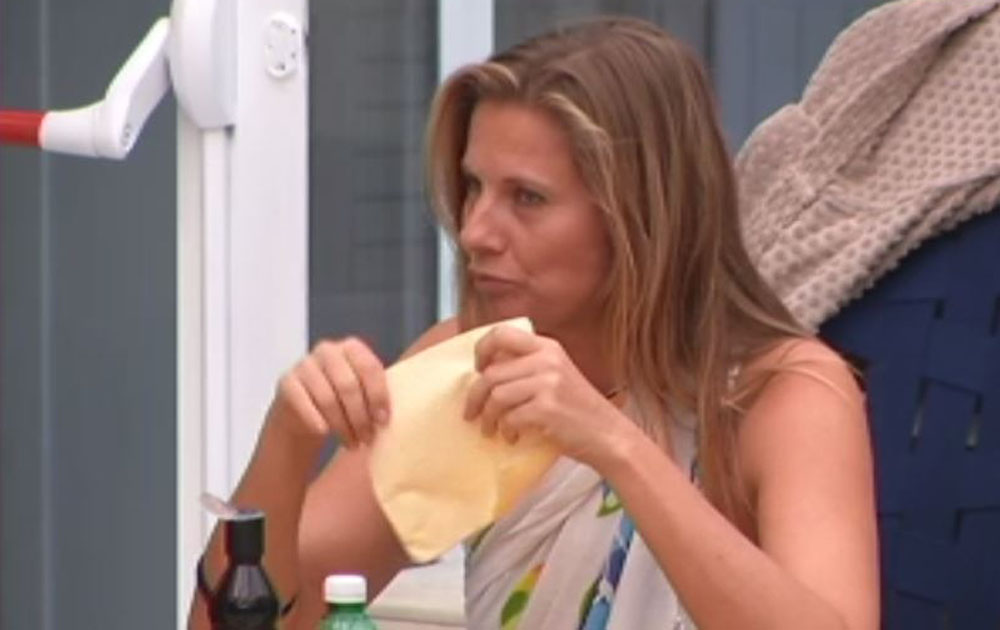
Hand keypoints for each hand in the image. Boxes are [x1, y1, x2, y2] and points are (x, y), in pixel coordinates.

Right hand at [267, 337, 389, 449]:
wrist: (303, 410)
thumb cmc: (342, 400)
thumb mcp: (362, 391)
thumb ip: (376, 394)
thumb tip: (395, 416)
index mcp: (352, 347)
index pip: (369, 367)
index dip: (378, 396)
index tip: (384, 421)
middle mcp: (327, 350)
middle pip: (349, 385)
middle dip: (361, 416)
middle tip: (368, 438)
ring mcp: (304, 364)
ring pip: (328, 398)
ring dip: (342, 425)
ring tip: (352, 443)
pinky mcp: (286, 382)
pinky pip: (303, 402)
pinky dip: (316, 419)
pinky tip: (324, 432)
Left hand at [463, 325, 630, 467]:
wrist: (609, 435)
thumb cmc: (578, 410)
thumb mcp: (556, 375)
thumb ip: (527, 367)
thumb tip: (483, 374)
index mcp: (548, 347)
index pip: (501, 333)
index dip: (481, 351)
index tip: (478, 371)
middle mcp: (548, 360)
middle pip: (491, 373)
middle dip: (474, 397)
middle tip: (471, 413)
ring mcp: (548, 383)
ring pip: (496, 396)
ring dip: (487, 418)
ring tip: (491, 430)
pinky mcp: (547, 409)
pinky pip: (509, 418)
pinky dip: (506, 431)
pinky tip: (512, 438)